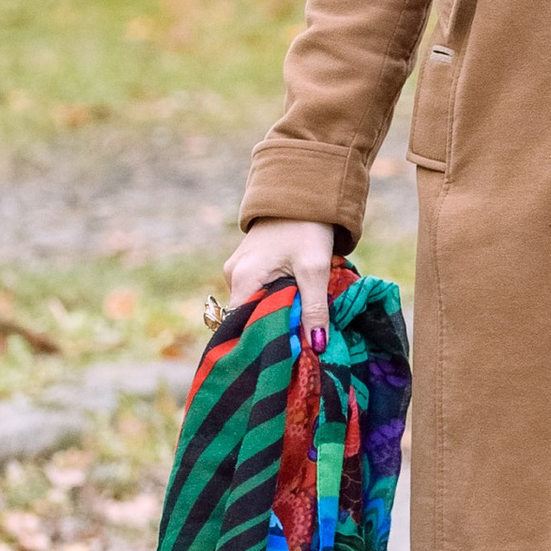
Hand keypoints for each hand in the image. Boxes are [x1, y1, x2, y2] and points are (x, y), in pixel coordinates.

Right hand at [227, 219, 336, 352]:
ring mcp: (240, 269)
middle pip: (249, 318)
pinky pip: (260, 291)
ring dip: (277, 315)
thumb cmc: (306, 227)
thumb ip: (314, 309)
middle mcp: (233, 276)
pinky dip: (276, 300)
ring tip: (301, 328)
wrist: (303, 191)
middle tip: (299, 348)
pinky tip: (296, 304)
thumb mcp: (314, 269)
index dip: (262, 344)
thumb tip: (317, 346)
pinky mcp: (250, 264)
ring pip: (256, 305)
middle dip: (273, 332)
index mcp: (242, 279)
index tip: (285, 359)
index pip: (242, 327)